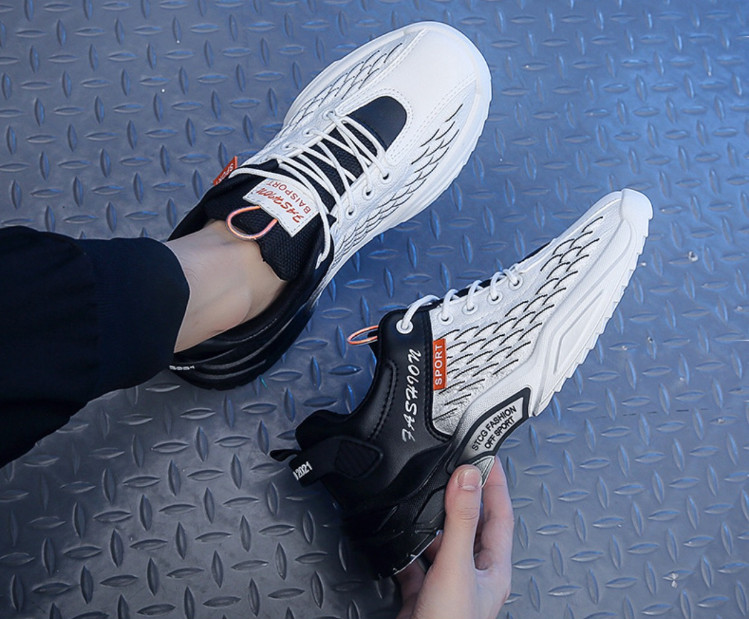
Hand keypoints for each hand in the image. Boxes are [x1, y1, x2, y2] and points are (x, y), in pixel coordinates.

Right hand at [395, 457, 512, 618]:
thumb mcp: (456, 567)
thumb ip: (461, 521)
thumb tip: (468, 477)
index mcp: (493, 567)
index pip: (501, 513)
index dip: (496, 483)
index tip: (487, 455)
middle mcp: (474, 574)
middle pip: (471, 524)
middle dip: (460, 496)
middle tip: (452, 468)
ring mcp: (449, 584)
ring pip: (442, 542)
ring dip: (432, 522)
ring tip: (421, 500)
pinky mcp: (424, 595)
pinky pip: (416, 564)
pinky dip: (406, 551)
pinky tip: (398, 543)